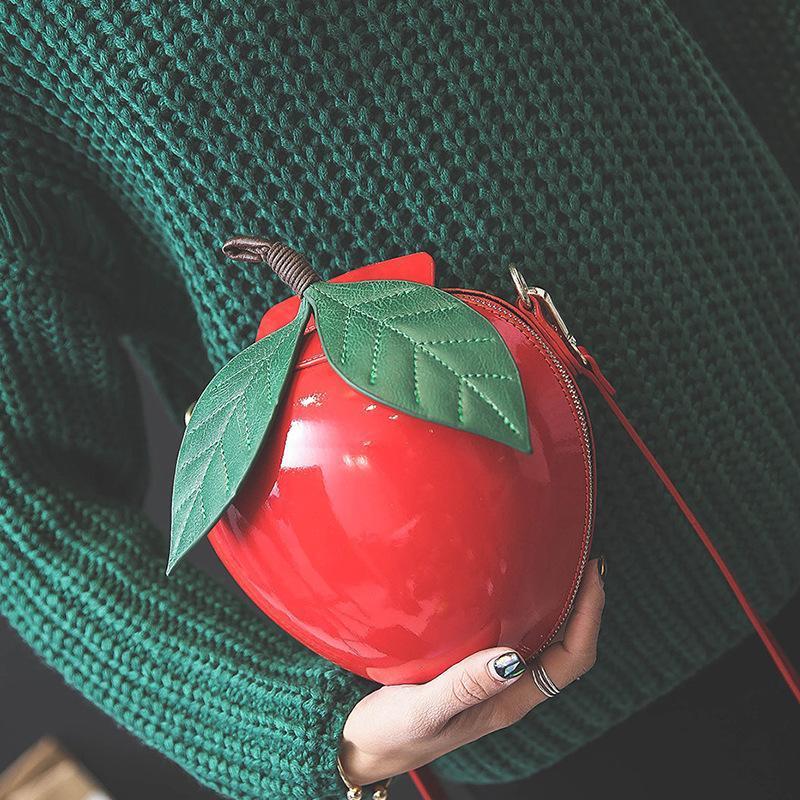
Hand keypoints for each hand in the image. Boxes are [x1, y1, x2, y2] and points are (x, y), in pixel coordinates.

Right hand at [339, 557, 605, 784]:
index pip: (571, 658)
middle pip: (567, 647)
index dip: (590, 616)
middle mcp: (510, 689)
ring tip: (559, 562)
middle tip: (584, 556)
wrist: (364, 747)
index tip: (591, 572)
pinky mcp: (473, 669)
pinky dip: (526, 606)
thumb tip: (511, 658)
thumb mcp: (424, 710)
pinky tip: (510, 582)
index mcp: (509, 701)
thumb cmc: (392, 734)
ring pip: (544, 639)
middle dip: (584, 603)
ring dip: (559, 604)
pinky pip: (515, 635)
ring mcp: (494, 680)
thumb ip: (463, 686)